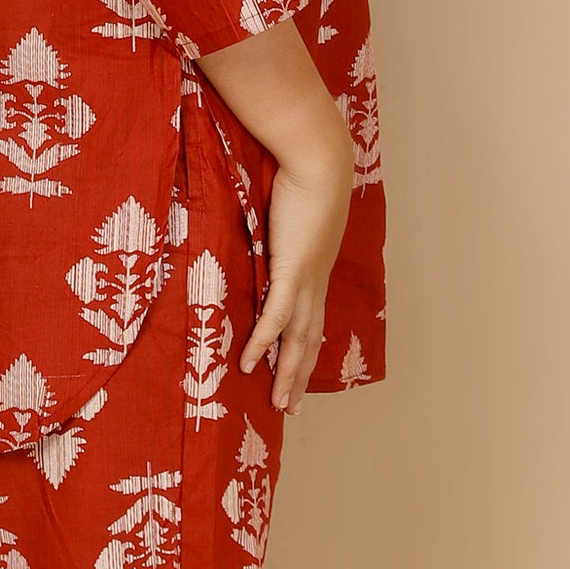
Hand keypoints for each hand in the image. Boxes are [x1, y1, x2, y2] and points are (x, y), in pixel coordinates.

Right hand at [239, 130, 354, 411]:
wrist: (320, 161)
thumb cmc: (305, 176)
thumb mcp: (293, 210)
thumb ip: (281, 226)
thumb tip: (271, 226)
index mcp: (317, 270)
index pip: (312, 320)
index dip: (305, 349)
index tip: (298, 373)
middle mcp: (316, 281)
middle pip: (309, 341)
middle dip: (299, 376)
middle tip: (290, 407)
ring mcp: (306, 280)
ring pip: (297, 340)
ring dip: (286, 374)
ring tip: (278, 403)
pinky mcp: (292, 271)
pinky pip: (275, 318)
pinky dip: (262, 343)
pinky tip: (249, 365)